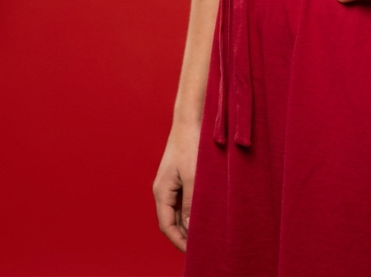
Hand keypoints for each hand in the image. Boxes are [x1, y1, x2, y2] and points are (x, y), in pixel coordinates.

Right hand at [153, 120, 199, 251]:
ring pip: (181, 209)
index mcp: (162, 191)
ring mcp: (173, 182)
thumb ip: (192, 203)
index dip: (179, 241)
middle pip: (173, 220)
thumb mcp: (193, 176)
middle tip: (204, 245)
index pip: (167, 225)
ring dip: (191, 221)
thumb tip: (192, 228)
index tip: (194, 252)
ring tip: (209, 232)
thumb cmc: (190, 144)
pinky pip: (186, 197)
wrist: (191, 118)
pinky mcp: (182, 174)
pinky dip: (195, 207)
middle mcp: (165, 189)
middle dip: (186, 234)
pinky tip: (208, 211)